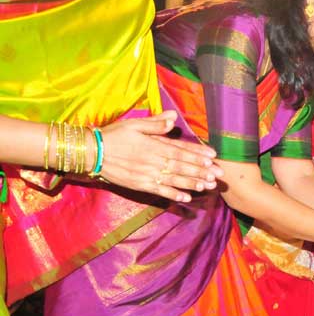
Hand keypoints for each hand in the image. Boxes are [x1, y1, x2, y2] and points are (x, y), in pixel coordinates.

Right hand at [98, 111, 223, 201]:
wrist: (91, 152)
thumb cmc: (113, 135)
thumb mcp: (134, 124)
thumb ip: (155, 123)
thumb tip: (173, 117)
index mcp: (154, 145)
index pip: (180, 149)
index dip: (198, 154)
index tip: (213, 157)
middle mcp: (153, 160)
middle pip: (182, 166)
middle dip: (202, 170)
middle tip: (219, 175)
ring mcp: (147, 174)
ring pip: (174, 179)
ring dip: (192, 183)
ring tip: (208, 186)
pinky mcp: (139, 185)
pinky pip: (159, 191)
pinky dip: (173, 194)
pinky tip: (186, 198)